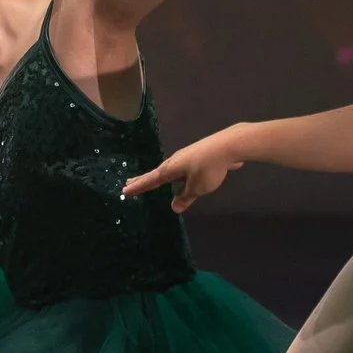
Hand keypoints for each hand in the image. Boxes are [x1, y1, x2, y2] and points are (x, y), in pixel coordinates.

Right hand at [122, 126, 245, 211]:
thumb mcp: (196, 188)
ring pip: (170, 170)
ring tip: (153, 181)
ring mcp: (186, 157)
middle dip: (143, 179)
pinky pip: (182, 169)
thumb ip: (185, 197)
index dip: (137, 187)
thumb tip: (175, 207)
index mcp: (170, 169)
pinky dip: (175, 175)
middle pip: (156, 173)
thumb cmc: (208, 168)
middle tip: (129, 182)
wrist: (228, 145)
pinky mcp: (198, 157)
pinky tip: (181, 177)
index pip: (150, 180)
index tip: (124, 191)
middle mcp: (175, 161)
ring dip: (160, 176)